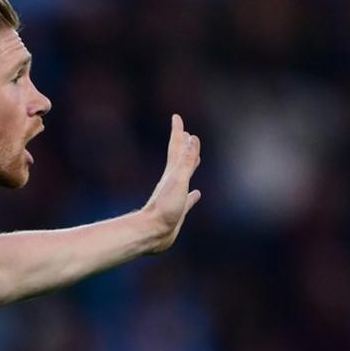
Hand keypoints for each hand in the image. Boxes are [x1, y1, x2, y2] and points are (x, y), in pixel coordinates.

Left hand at [143, 114, 201, 252]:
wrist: (153, 233)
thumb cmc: (164, 207)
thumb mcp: (178, 181)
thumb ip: (186, 161)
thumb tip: (192, 138)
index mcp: (172, 172)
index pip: (176, 147)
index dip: (177, 132)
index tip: (176, 117)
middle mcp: (172, 181)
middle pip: (178, 158)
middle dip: (182, 144)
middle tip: (185, 133)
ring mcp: (174, 195)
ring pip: (184, 176)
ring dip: (189, 166)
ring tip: (196, 159)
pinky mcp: (178, 210)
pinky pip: (188, 198)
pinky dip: (193, 195)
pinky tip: (196, 194)